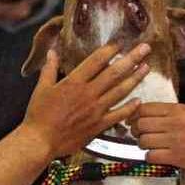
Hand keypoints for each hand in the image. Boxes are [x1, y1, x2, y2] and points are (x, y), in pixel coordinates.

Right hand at [21, 43, 150, 156]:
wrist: (41, 141)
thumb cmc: (38, 115)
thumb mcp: (42, 88)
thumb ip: (49, 69)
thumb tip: (52, 51)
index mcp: (74, 82)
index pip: (96, 61)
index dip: (110, 50)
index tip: (121, 42)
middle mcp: (88, 94)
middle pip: (114, 72)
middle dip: (131, 59)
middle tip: (145, 48)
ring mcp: (96, 110)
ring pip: (120, 91)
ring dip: (135, 78)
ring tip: (146, 68)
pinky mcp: (99, 125)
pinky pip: (119, 115)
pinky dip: (130, 108)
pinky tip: (139, 101)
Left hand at [135, 103, 184, 172]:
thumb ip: (171, 110)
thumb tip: (148, 112)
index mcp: (178, 110)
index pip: (145, 108)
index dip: (134, 115)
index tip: (132, 120)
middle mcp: (174, 123)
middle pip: (141, 124)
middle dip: (136, 130)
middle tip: (140, 134)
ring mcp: (175, 141)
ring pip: (143, 140)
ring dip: (142, 144)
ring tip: (149, 145)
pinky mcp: (176, 157)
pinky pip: (151, 156)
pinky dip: (149, 156)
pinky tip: (155, 155)